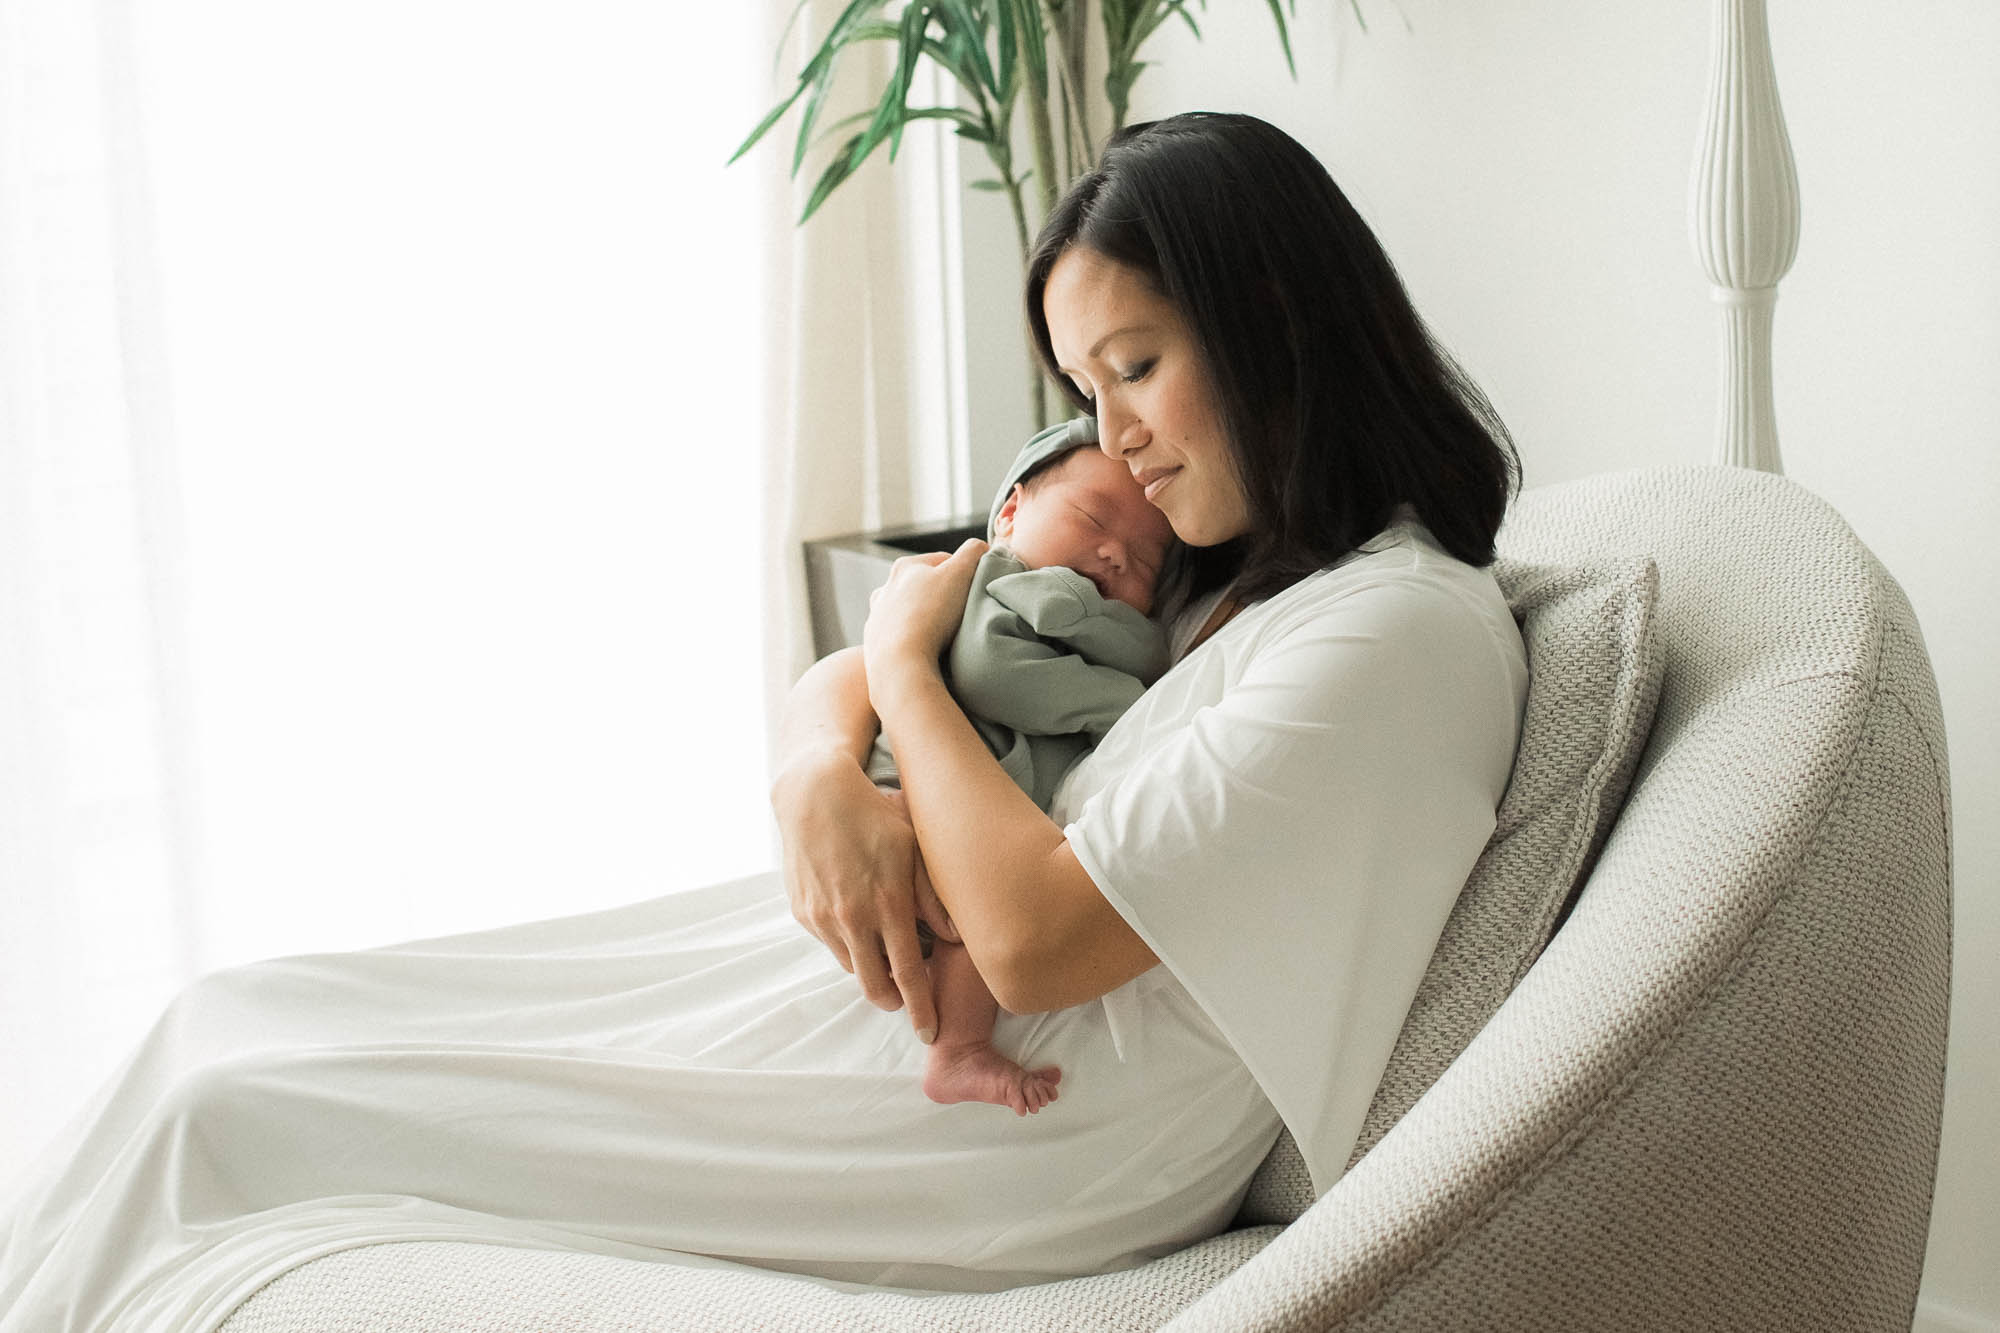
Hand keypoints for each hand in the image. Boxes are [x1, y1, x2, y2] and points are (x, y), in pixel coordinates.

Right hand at [773, 755, 942, 1039]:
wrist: (814, 794)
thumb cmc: (875, 815)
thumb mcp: (915, 848)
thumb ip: (934, 897)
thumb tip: (956, 937)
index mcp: (888, 904)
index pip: (911, 974)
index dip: (922, 1009)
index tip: (930, 1032)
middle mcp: (853, 918)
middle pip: (876, 987)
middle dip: (895, 1001)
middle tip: (908, 998)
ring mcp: (824, 918)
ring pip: (852, 967)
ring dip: (871, 970)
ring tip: (885, 950)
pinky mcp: (804, 913)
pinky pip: (831, 944)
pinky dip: (849, 944)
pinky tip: (858, 920)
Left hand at [862, 538, 986, 694]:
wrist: (899, 663)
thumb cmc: (931, 615)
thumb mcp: (960, 574)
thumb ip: (973, 553)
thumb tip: (980, 547)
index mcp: (905, 567)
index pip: (943, 560)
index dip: (964, 573)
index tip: (975, 590)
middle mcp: (885, 588)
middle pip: (924, 586)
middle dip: (942, 596)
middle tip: (961, 614)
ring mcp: (877, 617)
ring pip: (908, 611)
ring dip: (924, 618)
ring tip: (942, 634)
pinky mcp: (873, 644)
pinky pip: (898, 637)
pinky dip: (910, 640)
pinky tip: (924, 650)